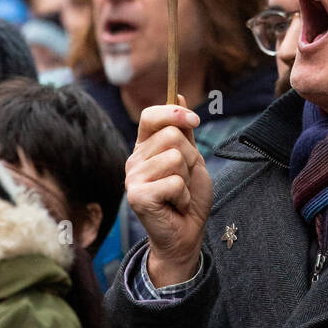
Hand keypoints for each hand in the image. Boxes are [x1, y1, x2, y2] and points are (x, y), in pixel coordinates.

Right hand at [125, 96, 212, 287]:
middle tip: (184, 178)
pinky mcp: (137, 197)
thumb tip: (179, 94)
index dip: (173, 112)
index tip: (194, 121)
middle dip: (189, 157)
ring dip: (187, 178)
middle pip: (171, 135)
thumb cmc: (189, 196)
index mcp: (145, 147)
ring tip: (179, 194)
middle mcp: (134, 160)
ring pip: (175, 158)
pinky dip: (184, 195)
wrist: (186, 233)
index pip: (150, 115)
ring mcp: (133, 179)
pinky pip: (174, 182)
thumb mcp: (191, 158)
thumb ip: (183, 130)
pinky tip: (175, 206)